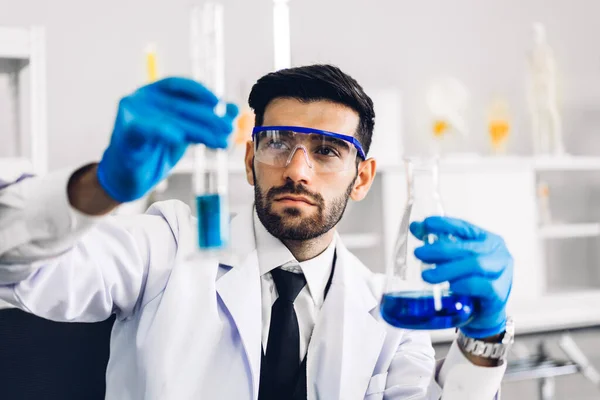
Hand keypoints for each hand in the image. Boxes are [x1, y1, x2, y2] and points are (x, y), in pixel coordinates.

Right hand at [97, 77, 237, 201]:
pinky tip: (179, 138)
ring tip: (220, 141)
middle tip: (228, 129)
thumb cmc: (156, 149)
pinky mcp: (125, 132)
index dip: (201, 92)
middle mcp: (142, 98)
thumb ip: (206, 119)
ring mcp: (131, 114)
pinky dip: (163, 131)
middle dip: (208, 118)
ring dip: (199, 130)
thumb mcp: (185, 132)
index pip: (179, 85)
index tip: (220, 104)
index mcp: (154, 93)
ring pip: (170, 119)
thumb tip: (234, 109)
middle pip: (180, 105)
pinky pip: (146, 129)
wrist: (129, 175)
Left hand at [410, 216, 512, 338]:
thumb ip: (438, 244)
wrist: (483, 314)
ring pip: (475, 265)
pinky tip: (451, 287)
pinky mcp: (499, 293)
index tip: (426, 223)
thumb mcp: (454, 260)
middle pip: (467, 248)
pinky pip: (482, 286)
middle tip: (418, 253)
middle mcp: (498, 252)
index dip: (445, 224)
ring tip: (426, 276)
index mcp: (486, 239)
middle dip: (440, 249)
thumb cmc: (468, 282)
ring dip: (448, 269)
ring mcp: (502, 272)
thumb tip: (415, 227)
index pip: (464, 227)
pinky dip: (464, 285)